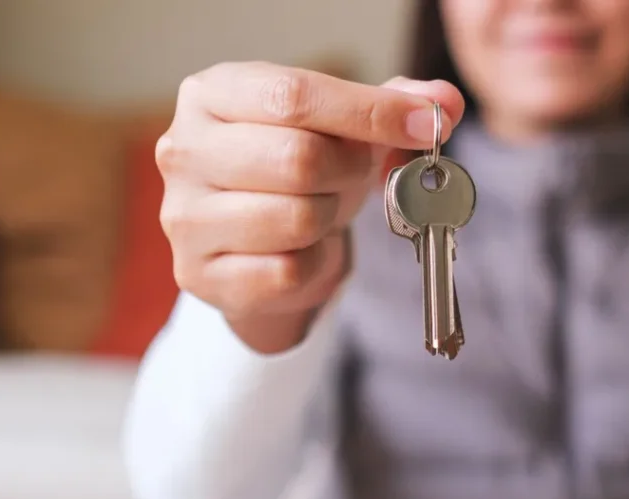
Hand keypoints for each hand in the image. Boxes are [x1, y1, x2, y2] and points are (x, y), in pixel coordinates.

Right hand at [156, 61, 464, 352]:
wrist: (254, 245)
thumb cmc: (296, 172)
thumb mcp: (341, 128)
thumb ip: (395, 105)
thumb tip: (444, 101)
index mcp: (213, 94)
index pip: (295, 94)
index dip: (370, 112)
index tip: (425, 126)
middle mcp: (184, 149)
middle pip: (297, 158)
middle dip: (348, 170)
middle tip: (355, 174)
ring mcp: (185, 216)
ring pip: (294, 218)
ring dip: (328, 218)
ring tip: (318, 209)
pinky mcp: (199, 275)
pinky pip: (285, 271)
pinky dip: (311, 264)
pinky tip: (300, 250)